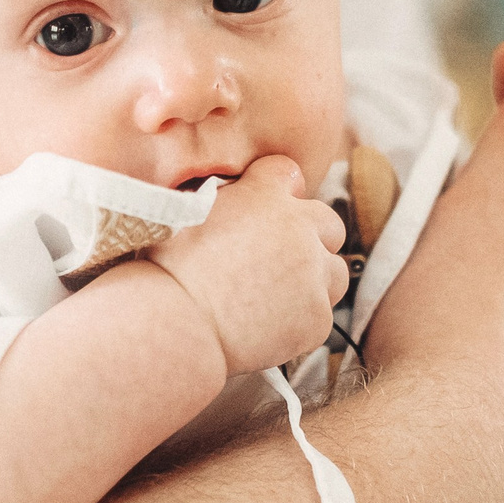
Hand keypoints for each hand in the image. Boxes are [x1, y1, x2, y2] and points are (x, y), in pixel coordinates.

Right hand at [148, 155, 346, 374]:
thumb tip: (233, 199)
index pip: (289, 174)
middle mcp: (300, 229)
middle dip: (311, 239)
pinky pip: (321, 316)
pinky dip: (300, 322)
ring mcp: (314, 275)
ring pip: (334, 273)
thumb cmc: (168, 269)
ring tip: (276, 298)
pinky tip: (268, 328)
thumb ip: (226, 200)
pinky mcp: (318, 317)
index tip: (267, 212)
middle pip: (329, 225)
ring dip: (315, 281)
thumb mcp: (187, 211)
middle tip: (279, 262)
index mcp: (265, 196)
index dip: (278, 193)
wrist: (177, 324)